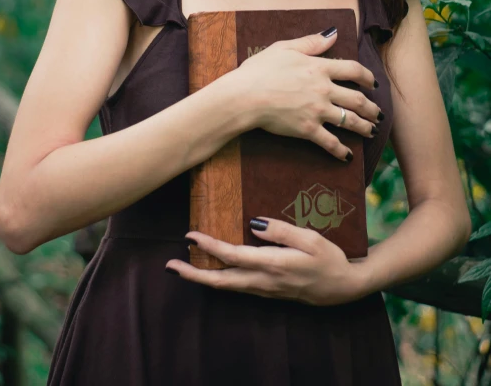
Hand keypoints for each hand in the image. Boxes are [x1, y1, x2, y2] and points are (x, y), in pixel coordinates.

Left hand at [165, 217, 365, 305]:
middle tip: (170, 265)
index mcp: (273, 265)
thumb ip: (282, 231)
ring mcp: (266, 290)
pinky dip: (219, 280)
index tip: (190, 236)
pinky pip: (237, 288)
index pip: (233, 256)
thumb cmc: (329, 258)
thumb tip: (254, 224)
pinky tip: (212, 272)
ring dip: (203, 278)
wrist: (345, 288)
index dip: (210, 247)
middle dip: (194, 274)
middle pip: (221, 281)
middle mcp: (265, 281)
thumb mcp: (310, 238)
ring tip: (182, 267)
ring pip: (227, 287)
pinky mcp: (269, 293)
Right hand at [233, 28, 382, 162]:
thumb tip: (333, 34)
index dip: (367, 77)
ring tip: (372, 132)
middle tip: (378, 113)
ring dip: (364, 127)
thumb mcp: (285, 48)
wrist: (245, 96)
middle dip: (371, 108)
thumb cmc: (260, 70)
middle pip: (357, 99)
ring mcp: (317, 111)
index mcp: (319, 68)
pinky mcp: (307, 130)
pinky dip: (341, 150)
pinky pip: (330, 142)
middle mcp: (323, 89)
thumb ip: (311, 42)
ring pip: (349, 120)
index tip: (373, 84)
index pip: (352, 70)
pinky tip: (348, 156)